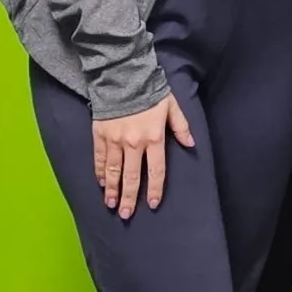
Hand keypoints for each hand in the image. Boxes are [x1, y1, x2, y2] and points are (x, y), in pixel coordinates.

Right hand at [93, 94, 193, 218]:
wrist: (123, 76)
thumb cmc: (150, 91)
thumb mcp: (172, 106)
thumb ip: (181, 127)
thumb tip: (191, 144)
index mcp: (154, 138)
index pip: (155, 171)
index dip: (154, 189)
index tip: (151, 204)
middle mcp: (134, 143)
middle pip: (131, 176)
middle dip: (129, 197)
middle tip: (126, 215)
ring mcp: (115, 140)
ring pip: (113, 171)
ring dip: (112, 190)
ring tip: (110, 205)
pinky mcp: (100, 135)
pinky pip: (100, 158)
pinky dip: (100, 171)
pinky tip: (101, 183)